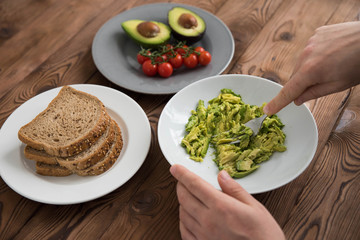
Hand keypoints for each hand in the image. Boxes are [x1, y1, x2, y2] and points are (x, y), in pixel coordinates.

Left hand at [170, 164, 284, 239]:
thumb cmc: (263, 235)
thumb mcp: (254, 207)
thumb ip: (235, 189)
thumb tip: (222, 175)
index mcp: (221, 207)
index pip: (195, 185)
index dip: (183, 174)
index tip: (176, 168)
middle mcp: (208, 220)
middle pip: (184, 197)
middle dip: (180, 185)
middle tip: (182, 180)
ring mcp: (203, 235)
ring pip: (182, 213)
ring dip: (182, 201)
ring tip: (187, 195)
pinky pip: (184, 231)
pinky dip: (183, 220)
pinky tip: (187, 216)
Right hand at [264, 21, 359, 115]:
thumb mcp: (338, 85)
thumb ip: (314, 93)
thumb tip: (298, 99)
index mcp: (311, 71)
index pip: (289, 91)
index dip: (278, 102)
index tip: (268, 110)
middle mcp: (306, 55)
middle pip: (296, 76)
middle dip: (304, 82)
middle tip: (323, 81)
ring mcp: (311, 42)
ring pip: (302, 62)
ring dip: (311, 67)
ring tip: (332, 64)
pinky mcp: (317, 34)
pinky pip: (311, 49)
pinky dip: (317, 55)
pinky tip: (333, 54)